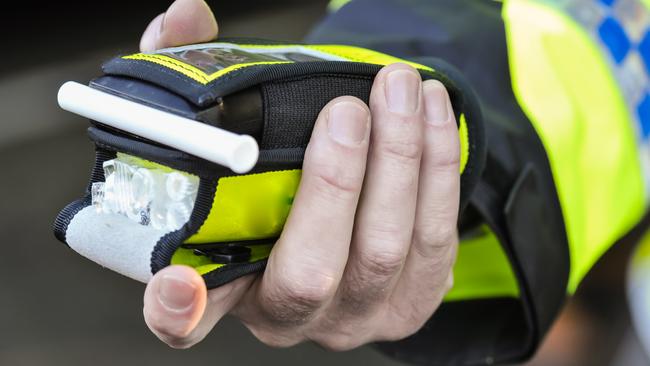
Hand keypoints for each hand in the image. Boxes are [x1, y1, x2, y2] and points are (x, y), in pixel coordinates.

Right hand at [141, 0, 459, 350]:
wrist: (338, 206)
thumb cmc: (272, 172)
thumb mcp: (226, 128)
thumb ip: (195, 74)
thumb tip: (186, 15)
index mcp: (225, 286)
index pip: (184, 320)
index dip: (176, 309)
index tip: (180, 282)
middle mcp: (289, 314)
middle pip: (312, 273)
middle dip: (336, 184)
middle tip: (347, 110)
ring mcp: (355, 314)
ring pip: (386, 250)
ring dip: (401, 159)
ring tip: (400, 88)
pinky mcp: (412, 298)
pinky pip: (436, 238)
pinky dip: (438, 169)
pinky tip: (431, 114)